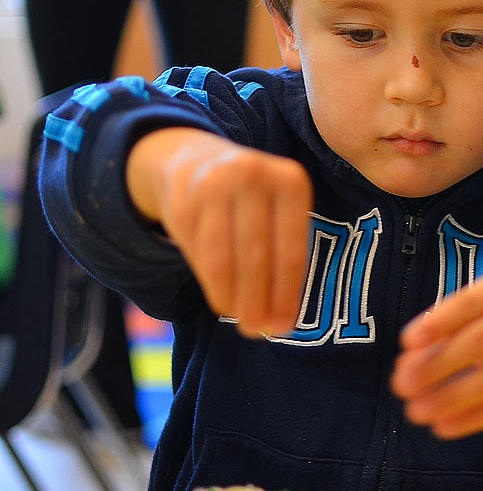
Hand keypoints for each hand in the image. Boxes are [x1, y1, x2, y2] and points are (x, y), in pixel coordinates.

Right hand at [127, 128, 311, 336]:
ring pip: (223, 259)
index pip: (292, 251)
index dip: (287, 294)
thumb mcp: (278, 211)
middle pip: (257, 257)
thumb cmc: (251, 200)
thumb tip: (281, 321)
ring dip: (231, 298)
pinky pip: (197, 255)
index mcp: (290, 181)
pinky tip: (220, 298)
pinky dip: (210, 283)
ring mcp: (213, 185)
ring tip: (239, 319)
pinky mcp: (181, 200)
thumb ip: (284, 257)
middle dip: (258, 301)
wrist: (194, 159)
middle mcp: (252, 176)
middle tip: (257, 330)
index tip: (284, 326)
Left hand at [391, 272, 482, 438]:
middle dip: (438, 365)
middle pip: (481, 342)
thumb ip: (445, 332)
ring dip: (452, 397)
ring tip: (416, 412)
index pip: (469, 304)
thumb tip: (405, 365)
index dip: (438, 323)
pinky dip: (474, 417)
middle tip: (402, 385)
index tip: (407, 342)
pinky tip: (444, 426)